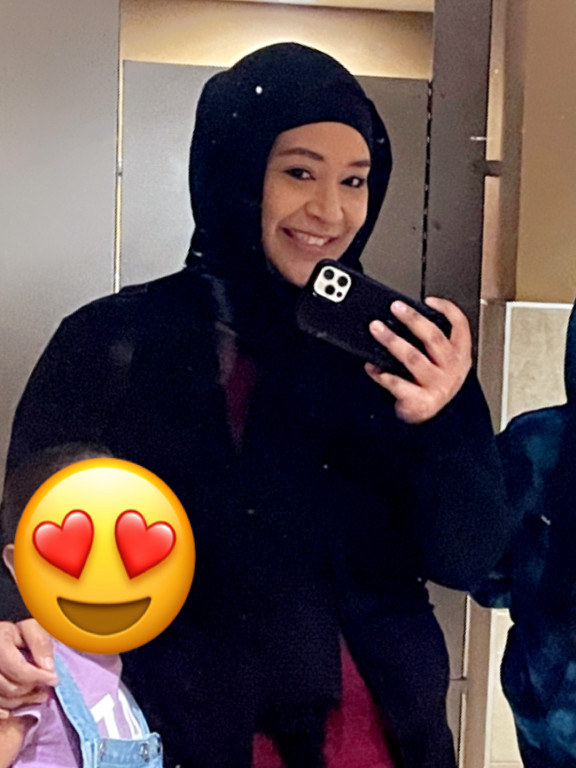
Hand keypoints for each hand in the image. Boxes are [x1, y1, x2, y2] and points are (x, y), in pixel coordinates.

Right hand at [0, 620, 56, 716]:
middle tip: (46, 689)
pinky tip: (19, 705)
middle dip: (30, 690)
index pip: (18, 669)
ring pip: (2, 699)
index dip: (38, 677)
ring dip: (22, 700)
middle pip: (9, 687)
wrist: (4, 637)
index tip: (54, 680)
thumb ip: (40, 643)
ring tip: (39, 695)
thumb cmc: (19, 632)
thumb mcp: (32, 629)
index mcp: (0, 644)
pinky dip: (7, 709)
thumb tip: (48, 668)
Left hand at [365, 297, 471, 423]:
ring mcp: (437, 384)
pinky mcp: (421, 400)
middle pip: (433, 337)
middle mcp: (451, 367)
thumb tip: (405, 316)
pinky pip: (399, 384)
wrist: (435, 417)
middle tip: (395, 308)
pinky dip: (383, 374)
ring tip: (377, 330)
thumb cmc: (434, 383)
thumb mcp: (443, 360)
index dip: (446, 309)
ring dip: (392, 341)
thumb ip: (432, 341)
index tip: (428, 300)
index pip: (460, 325)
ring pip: (413, 357)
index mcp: (460, 353)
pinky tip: (372, 367)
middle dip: (412, 319)